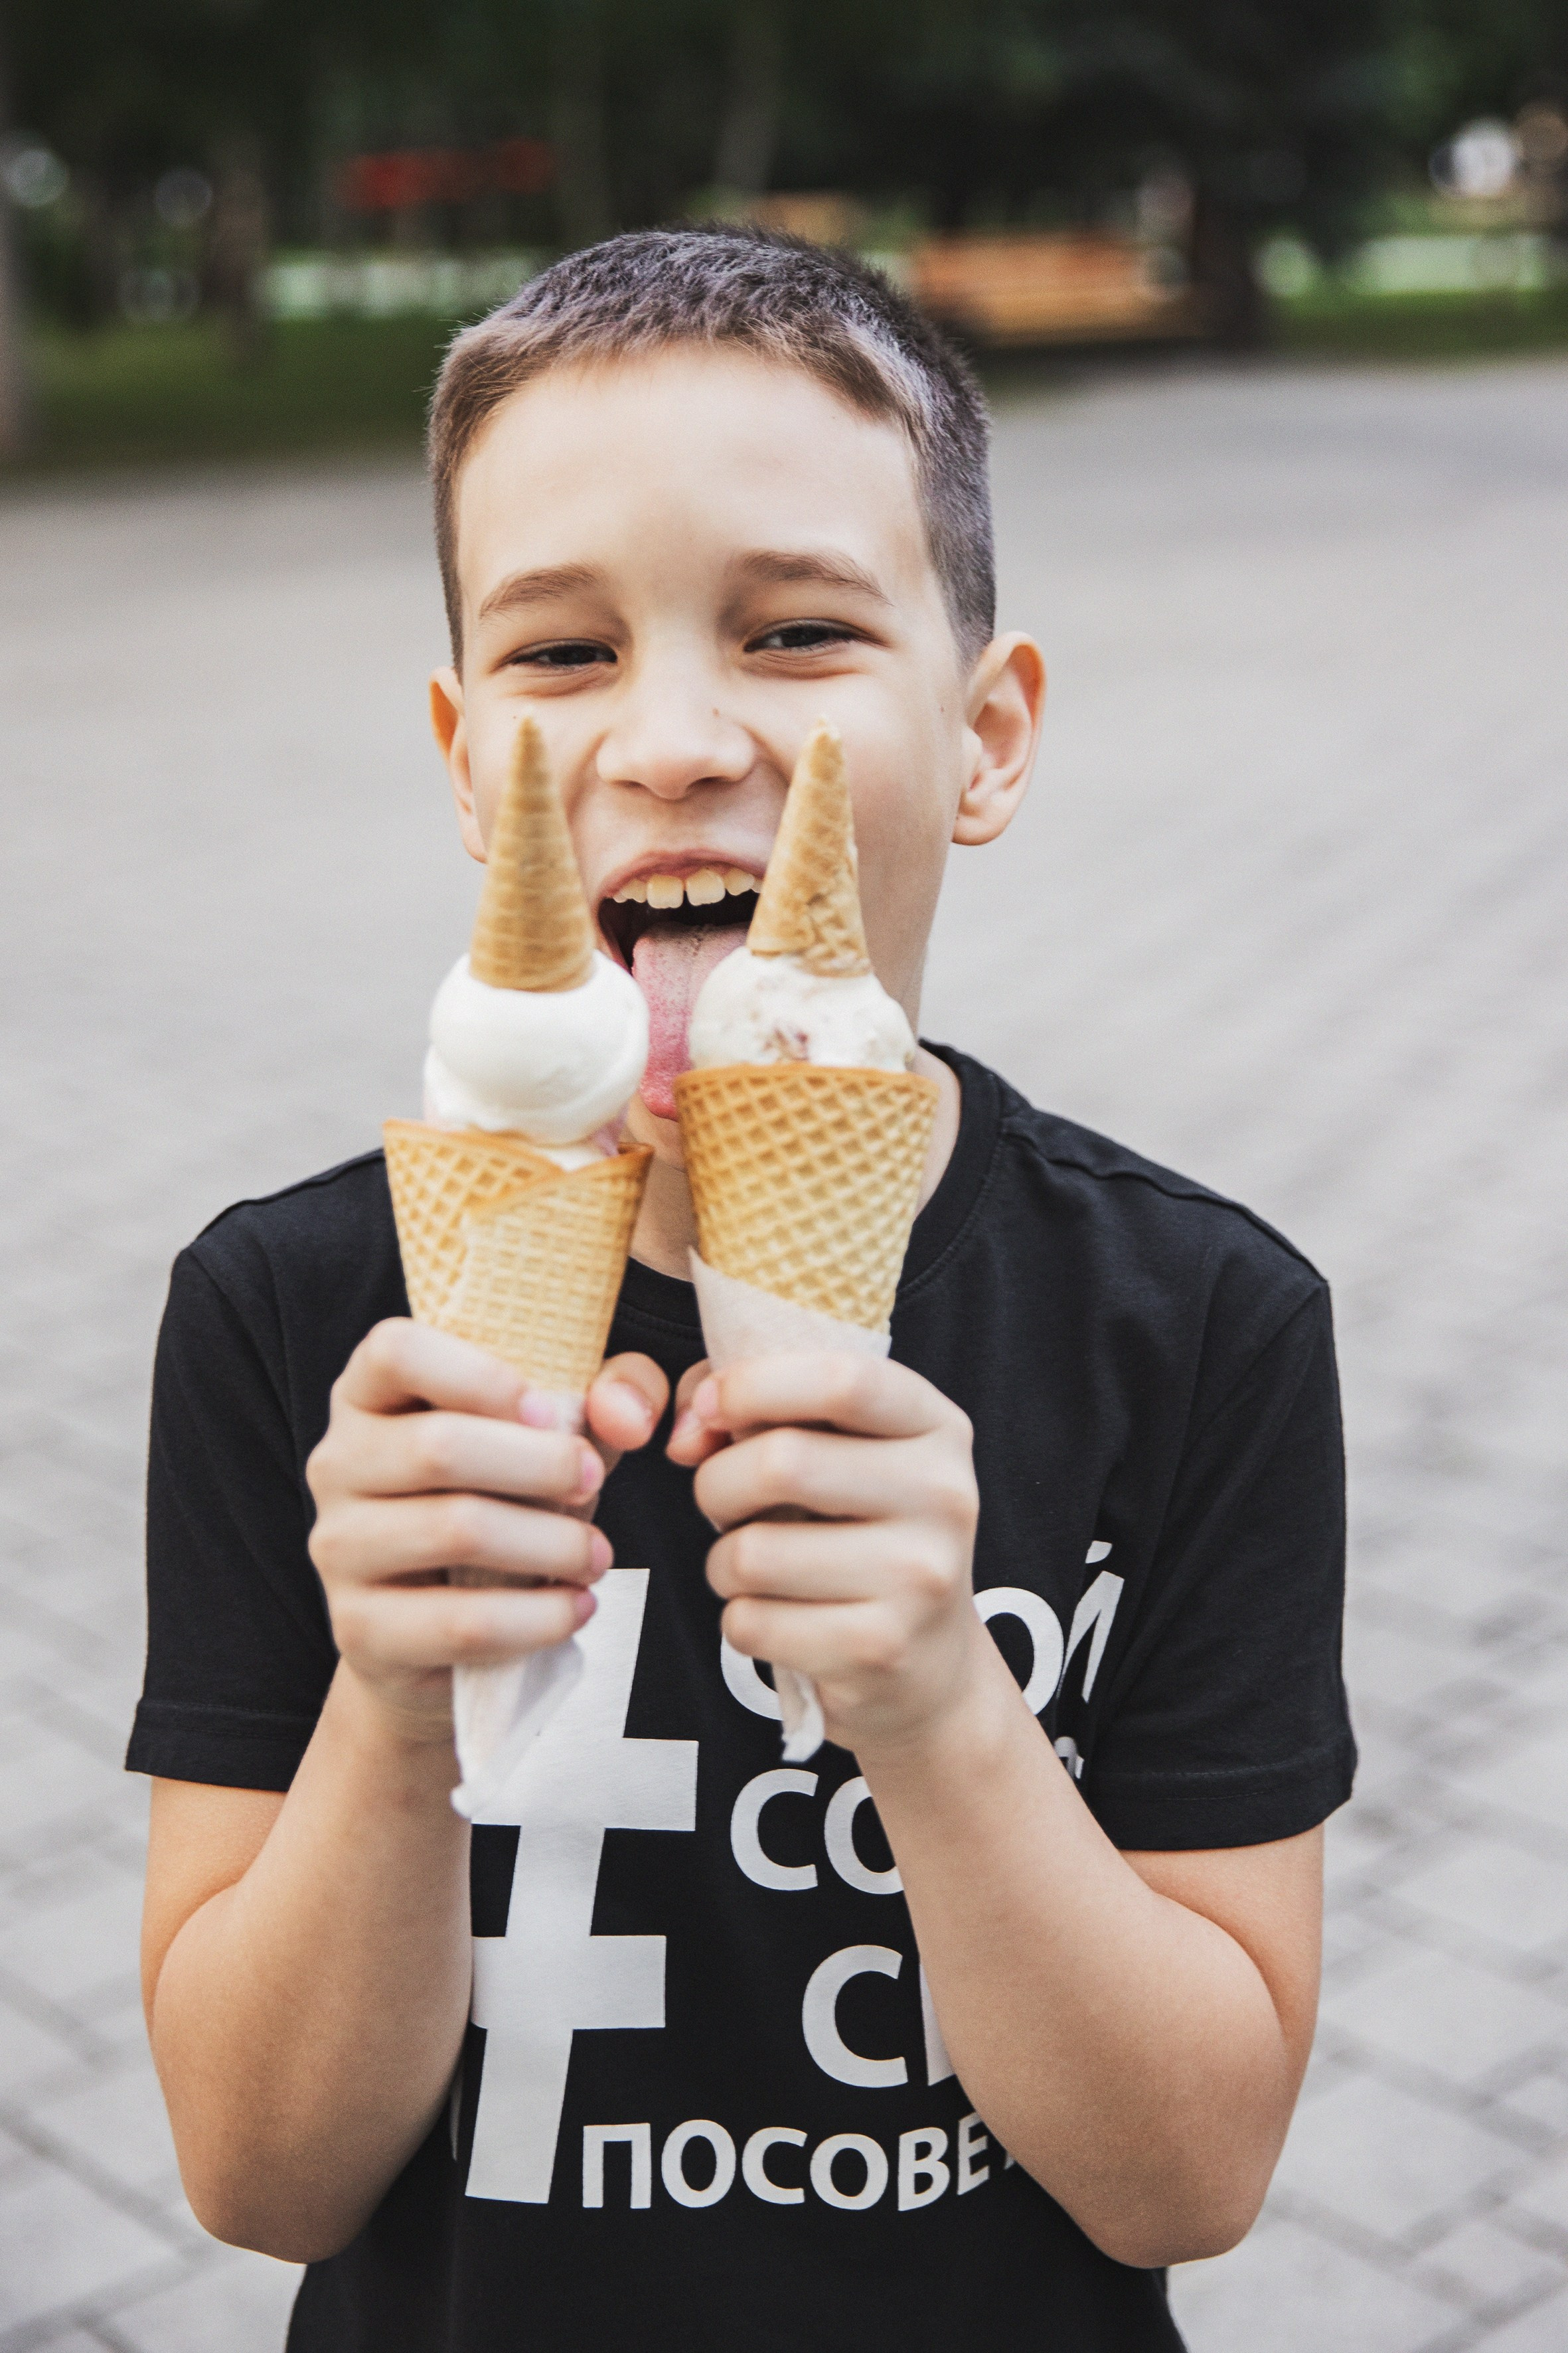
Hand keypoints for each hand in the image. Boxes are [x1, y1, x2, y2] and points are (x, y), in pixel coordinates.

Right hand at [306, 1320, 667, 1744]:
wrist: (437, 1629)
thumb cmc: (501, 1500)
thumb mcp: (556, 1433)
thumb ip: (608, 1394)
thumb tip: (626, 1414)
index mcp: (369, 1394)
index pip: (396, 1351)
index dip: (480, 1374)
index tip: (549, 1411)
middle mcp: (337, 1462)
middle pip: (438, 1446)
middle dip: (541, 1465)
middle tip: (594, 1483)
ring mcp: (339, 1548)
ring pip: (456, 1531)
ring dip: (552, 1543)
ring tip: (595, 1556)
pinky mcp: (361, 1630)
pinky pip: (460, 1622)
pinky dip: (537, 1617)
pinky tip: (575, 1606)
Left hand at [680, 1353, 984, 1758]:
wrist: (928, 1663)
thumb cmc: (858, 1532)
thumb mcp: (836, 1449)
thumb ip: (755, 1406)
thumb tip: (687, 1435)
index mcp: (936, 1427)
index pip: (841, 1381)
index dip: (753, 1385)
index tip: (712, 1409)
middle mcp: (943, 1496)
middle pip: (781, 1463)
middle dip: (718, 1484)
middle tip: (725, 1504)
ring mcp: (920, 1578)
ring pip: (753, 1553)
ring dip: (723, 1563)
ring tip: (755, 1567)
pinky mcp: (881, 1649)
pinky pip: (751, 1622)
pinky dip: (740, 1620)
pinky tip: (779, 1617)